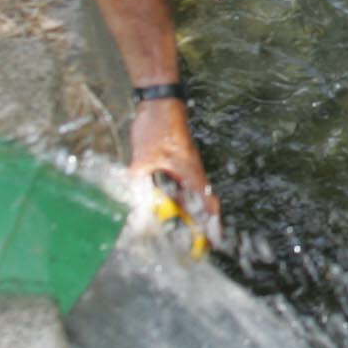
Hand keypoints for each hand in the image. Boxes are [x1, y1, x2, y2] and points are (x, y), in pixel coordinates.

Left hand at [133, 97, 217, 242]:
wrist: (158, 102)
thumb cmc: (158, 127)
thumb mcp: (145, 158)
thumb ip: (139, 181)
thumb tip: (133, 203)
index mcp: (191, 174)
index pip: (209, 204)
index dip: (213, 225)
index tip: (214, 242)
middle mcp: (190, 174)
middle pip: (198, 205)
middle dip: (195, 226)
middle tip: (188, 245)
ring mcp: (181, 168)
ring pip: (186, 196)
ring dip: (182, 213)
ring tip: (171, 231)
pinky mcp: (171, 162)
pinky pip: (174, 186)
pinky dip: (170, 198)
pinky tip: (157, 206)